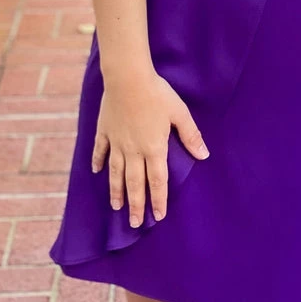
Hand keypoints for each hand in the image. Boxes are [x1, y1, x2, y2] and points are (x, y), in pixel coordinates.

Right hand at [92, 68, 209, 225]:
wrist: (127, 78)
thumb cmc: (157, 93)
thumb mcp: (179, 113)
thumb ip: (190, 135)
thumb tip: (204, 155)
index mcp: (154, 148)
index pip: (157, 181)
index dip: (158, 200)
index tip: (158, 217)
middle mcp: (133, 150)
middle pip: (134, 183)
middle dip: (136, 205)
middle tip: (134, 224)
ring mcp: (116, 142)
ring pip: (116, 173)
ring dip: (116, 191)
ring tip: (116, 207)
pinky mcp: (104, 131)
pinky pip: (100, 151)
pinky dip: (98, 162)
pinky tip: (97, 172)